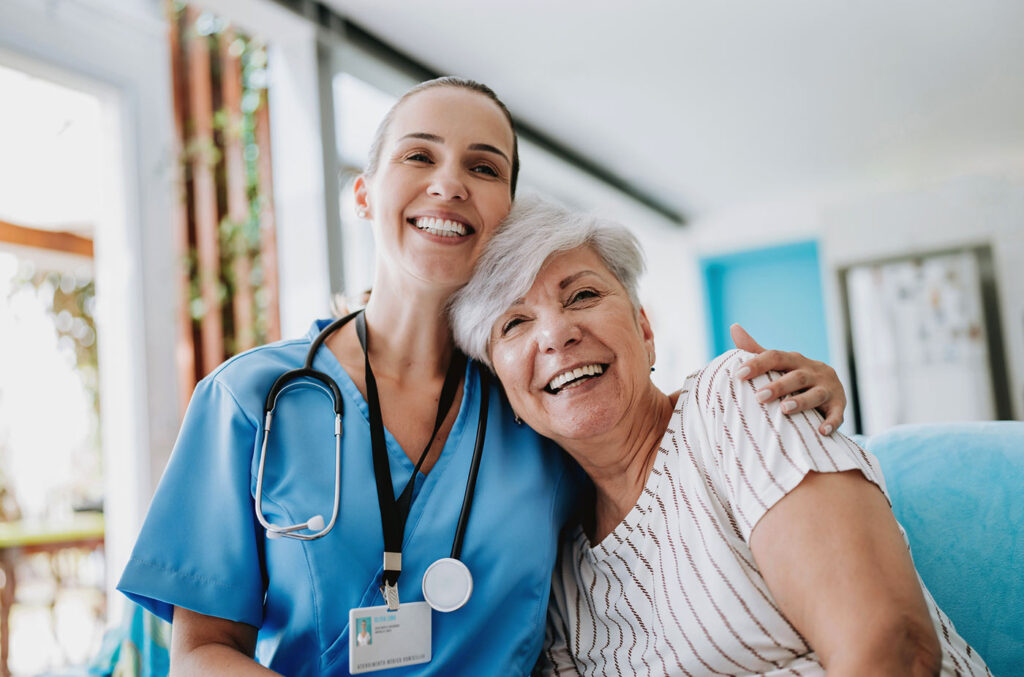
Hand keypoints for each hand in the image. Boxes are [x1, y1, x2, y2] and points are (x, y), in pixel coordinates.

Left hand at [730, 323, 845, 434]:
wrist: (830, 390)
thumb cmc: (795, 377)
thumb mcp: (779, 363)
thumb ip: (756, 350)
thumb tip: (734, 327)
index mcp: (795, 360)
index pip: (775, 357)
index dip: (758, 364)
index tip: (739, 374)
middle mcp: (813, 371)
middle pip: (796, 376)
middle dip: (778, 386)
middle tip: (759, 397)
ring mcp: (828, 388)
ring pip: (816, 394)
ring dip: (801, 401)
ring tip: (784, 409)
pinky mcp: (839, 405)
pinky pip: (837, 414)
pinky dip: (831, 422)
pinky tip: (821, 431)